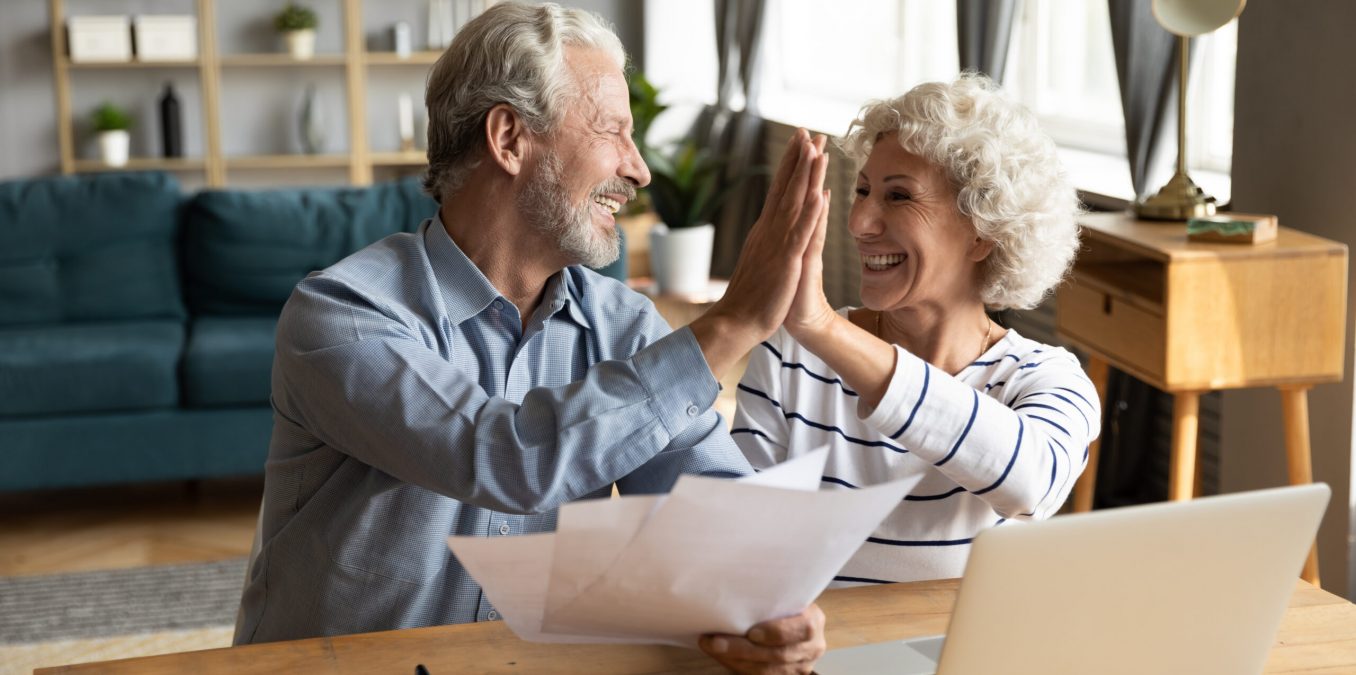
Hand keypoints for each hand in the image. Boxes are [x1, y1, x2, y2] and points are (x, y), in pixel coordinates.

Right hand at [690, 130, 829, 377]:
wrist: (736, 321)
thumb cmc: (751, 296)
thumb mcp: (761, 261)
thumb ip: (767, 241)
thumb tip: (771, 227)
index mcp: (765, 230)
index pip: (779, 190)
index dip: (790, 165)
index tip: (800, 142)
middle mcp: (769, 230)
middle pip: (786, 187)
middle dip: (799, 158)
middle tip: (809, 131)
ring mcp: (777, 243)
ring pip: (794, 202)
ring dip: (806, 175)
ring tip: (817, 150)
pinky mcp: (786, 260)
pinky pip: (800, 232)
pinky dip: (810, 212)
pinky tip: (819, 194)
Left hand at [698, 604, 826, 674]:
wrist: (789, 619)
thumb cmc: (781, 602)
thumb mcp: (783, 594)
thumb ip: (770, 595)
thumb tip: (733, 584)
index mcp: (814, 620)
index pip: (802, 629)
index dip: (776, 632)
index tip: (751, 632)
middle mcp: (812, 646)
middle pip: (779, 654)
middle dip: (743, 649)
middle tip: (715, 642)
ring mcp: (801, 665)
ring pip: (767, 670)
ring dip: (735, 660)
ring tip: (712, 648)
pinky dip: (738, 667)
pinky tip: (722, 657)